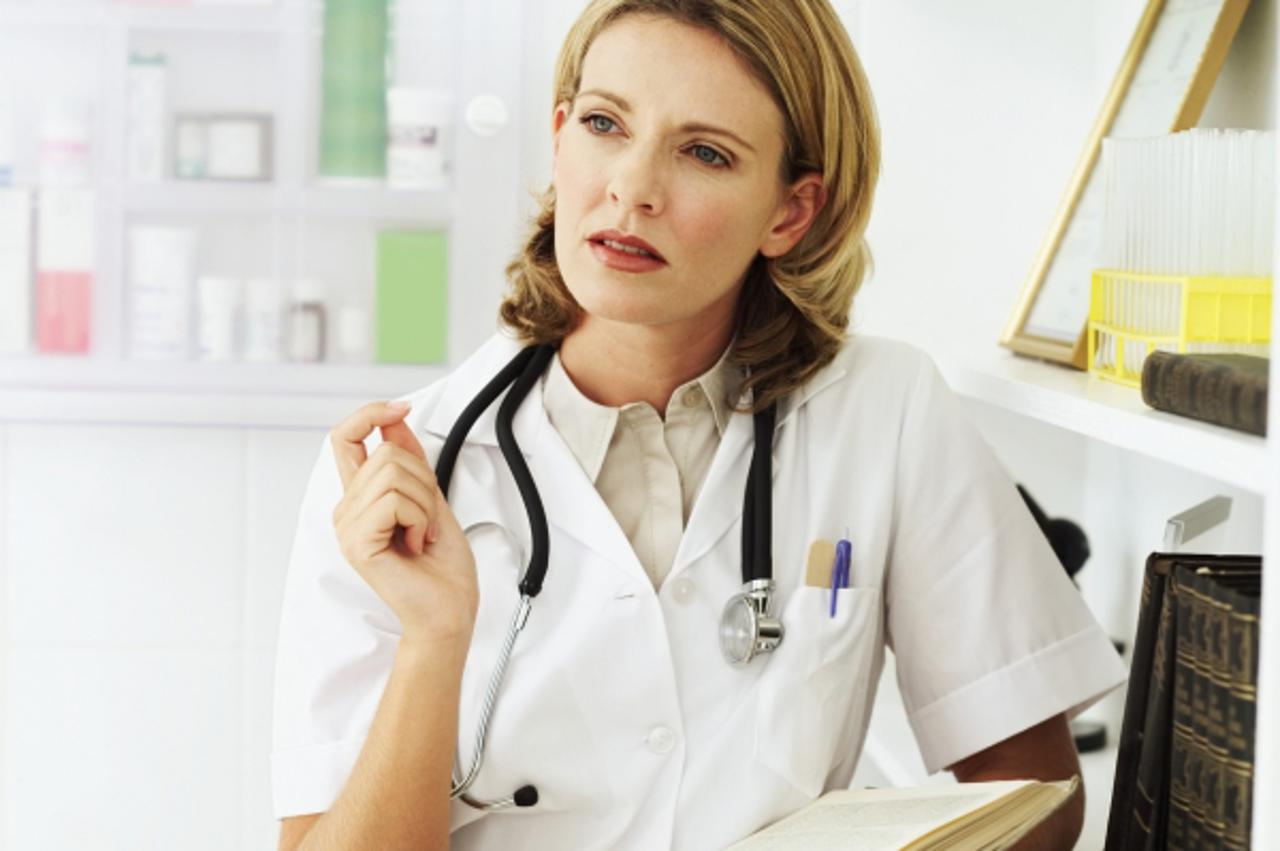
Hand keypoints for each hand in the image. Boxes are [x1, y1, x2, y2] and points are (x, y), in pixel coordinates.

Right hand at [330, 401, 477, 643]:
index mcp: (360, 499)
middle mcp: (347, 510)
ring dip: (424, 503)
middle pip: (386, 452)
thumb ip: (411, 462)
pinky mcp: (357, 543)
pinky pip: (394, 502)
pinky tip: (415, 545)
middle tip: (426, 520)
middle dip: (423, 480)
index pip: (344, 438)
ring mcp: (348, 527)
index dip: (369, 413)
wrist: (449, 611)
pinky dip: (419, 520)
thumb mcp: (432, 500)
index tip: (401, 407)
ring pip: (392, 474)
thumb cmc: (443, 568)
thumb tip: (396, 419)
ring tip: (420, 535)